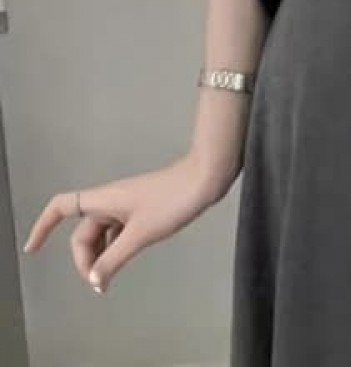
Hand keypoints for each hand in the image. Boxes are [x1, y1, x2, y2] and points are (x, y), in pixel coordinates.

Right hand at [22, 152, 233, 293]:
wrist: (206, 179)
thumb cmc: (172, 201)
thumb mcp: (140, 234)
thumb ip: (114, 258)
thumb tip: (93, 280)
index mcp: (104, 199)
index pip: (61, 206)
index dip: (42, 225)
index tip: (32, 249)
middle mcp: (111, 199)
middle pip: (82, 230)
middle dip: (83, 257)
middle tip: (98, 282)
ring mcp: (127, 204)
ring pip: (102, 232)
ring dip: (100, 254)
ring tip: (108, 277)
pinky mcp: (143, 209)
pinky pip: (119, 230)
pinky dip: (116, 246)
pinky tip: (124, 260)